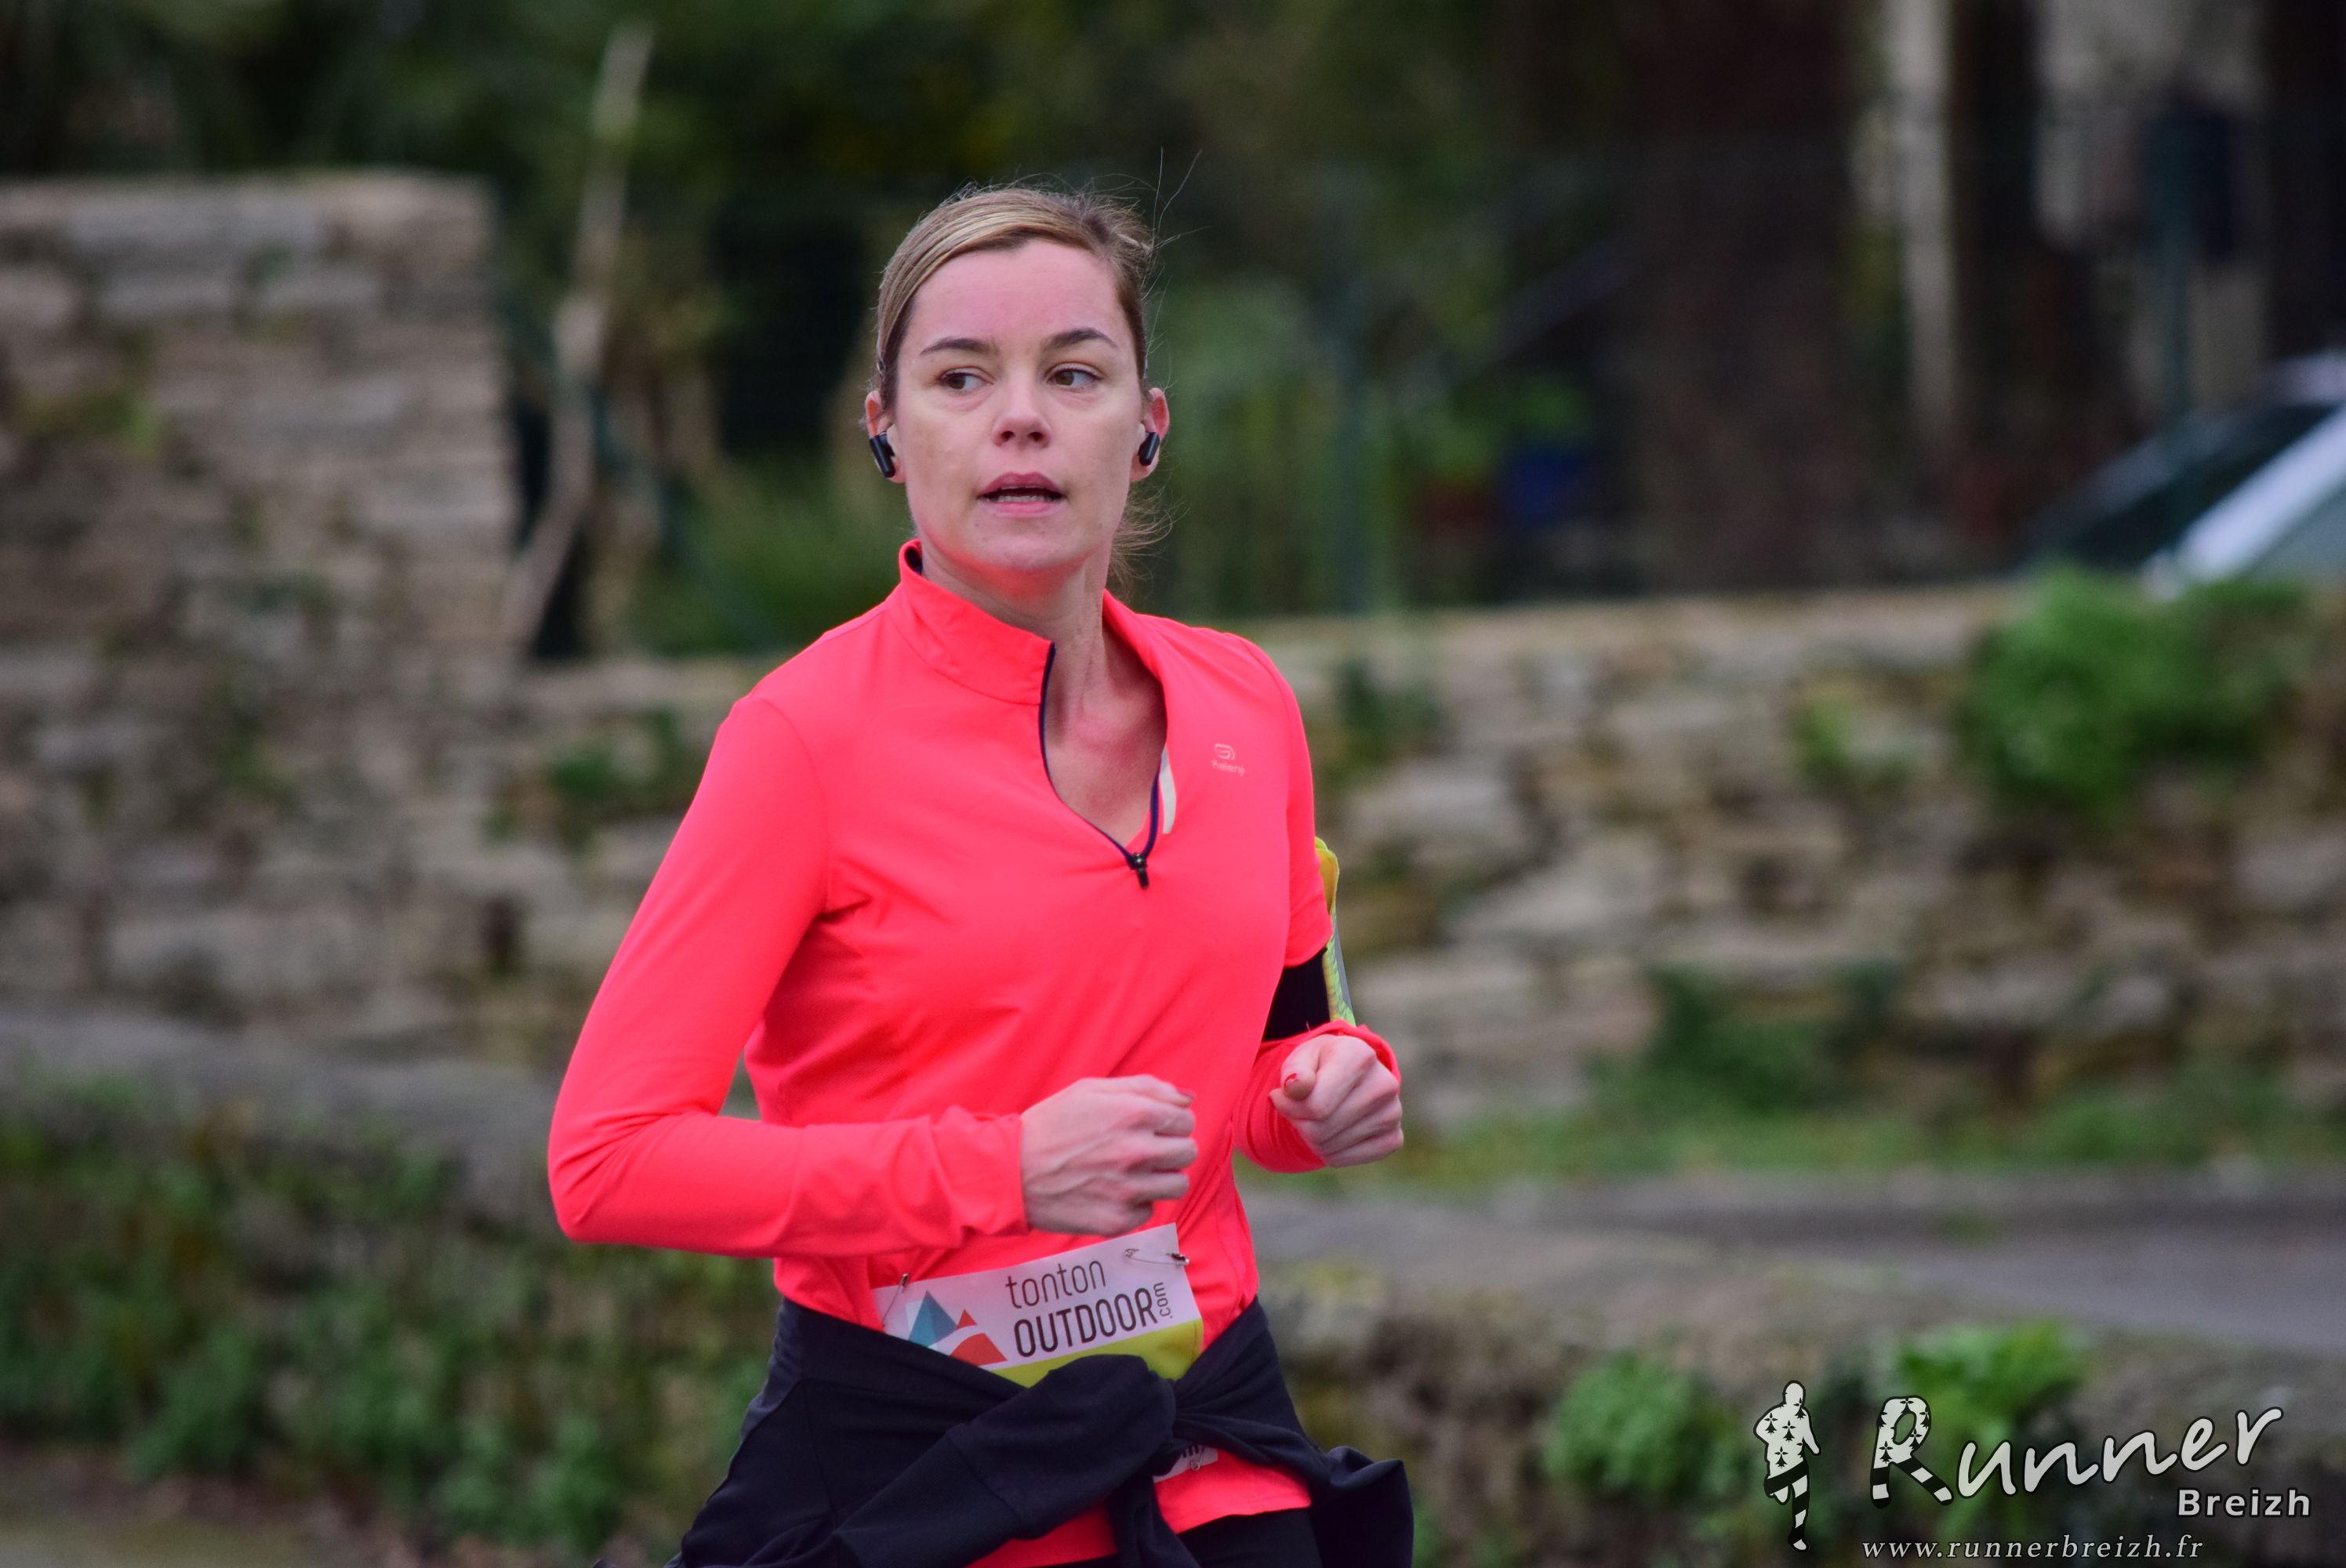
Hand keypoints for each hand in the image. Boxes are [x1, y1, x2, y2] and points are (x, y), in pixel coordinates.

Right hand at [1019, 1075, 1197, 1235]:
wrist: (1010, 1172)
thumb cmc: (1051, 1125)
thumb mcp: (1092, 1090)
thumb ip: (1146, 1087)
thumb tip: (1187, 1098)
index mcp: (1134, 1114)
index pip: (1186, 1120)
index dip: (1170, 1122)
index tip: (1152, 1127)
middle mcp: (1137, 1151)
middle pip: (1188, 1152)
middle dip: (1170, 1148)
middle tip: (1144, 1149)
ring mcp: (1129, 1189)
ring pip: (1178, 1185)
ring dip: (1161, 1177)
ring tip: (1133, 1172)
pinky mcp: (1118, 1219)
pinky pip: (1149, 1210)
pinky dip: (1136, 1202)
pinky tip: (1112, 1192)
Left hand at [1271, 1030, 1402, 1166]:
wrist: (1348, 1075)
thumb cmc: (1320, 1066)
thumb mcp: (1301, 1058)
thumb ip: (1294, 1071)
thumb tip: (1294, 1087)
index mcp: (1360, 1055)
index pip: (1315, 1105)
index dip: (1289, 1106)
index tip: (1284, 1095)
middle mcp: (1384, 1083)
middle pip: (1320, 1129)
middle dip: (1300, 1123)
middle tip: (1300, 1109)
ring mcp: (1392, 1113)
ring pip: (1329, 1147)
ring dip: (1312, 1138)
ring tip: (1317, 1117)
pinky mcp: (1393, 1138)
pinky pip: (1343, 1159)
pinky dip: (1328, 1152)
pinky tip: (1332, 1131)